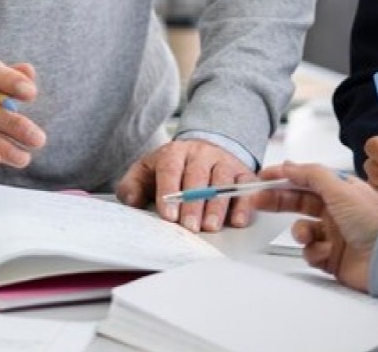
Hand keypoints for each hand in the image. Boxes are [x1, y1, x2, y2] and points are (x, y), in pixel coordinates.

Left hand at [115, 139, 255, 231]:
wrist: (202, 153)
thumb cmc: (171, 169)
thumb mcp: (146, 172)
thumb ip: (132, 186)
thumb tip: (131, 200)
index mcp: (174, 152)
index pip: (170, 168)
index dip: (169, 192)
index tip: (168, 215)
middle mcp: (201, 154)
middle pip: (198, 177)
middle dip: (193, 204)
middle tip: (190, 226)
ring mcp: (224, 161)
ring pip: (222, 182)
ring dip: (217, 206)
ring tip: (210, 226)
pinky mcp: (243, 172)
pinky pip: (246, 187)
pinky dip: (244, 204)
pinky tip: (238, 220)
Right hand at [252, 162, 377, 292]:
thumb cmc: (373, 222)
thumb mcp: (340, 188)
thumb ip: (311, 174)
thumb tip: (289, 165)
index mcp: (340, 191)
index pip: (305, 179)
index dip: (283, 177)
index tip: (263, 177)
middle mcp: (336, 211)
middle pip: (298, 202)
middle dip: (278, 201)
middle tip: (259, 201)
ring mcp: (334, 234)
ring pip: (301, 229)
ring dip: (300, 232)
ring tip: (306, 235)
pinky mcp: (332, 257)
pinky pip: (310, 252)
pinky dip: (314, 252)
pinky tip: (326, 252)